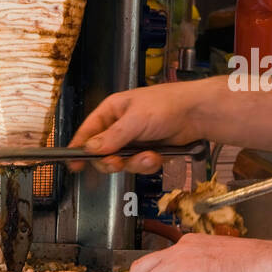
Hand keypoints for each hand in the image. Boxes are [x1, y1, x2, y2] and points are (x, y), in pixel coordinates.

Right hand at [68, 82, 196, 172]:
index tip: (73, 164)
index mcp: (112, 111)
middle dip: (111, 161)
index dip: (79, 148)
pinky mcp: (149, 152)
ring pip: (122, 163)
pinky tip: (156, 157)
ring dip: (134, 163)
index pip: (88, 131)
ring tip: (148, 157)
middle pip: (103, 153)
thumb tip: (90, 149)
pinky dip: (148, 164)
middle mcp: (121, 127)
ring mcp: (135, 141)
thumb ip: (112, 137)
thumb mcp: (135, 120)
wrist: (198, 114)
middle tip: (117, 163)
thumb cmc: (167, 105)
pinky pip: (140, 166)